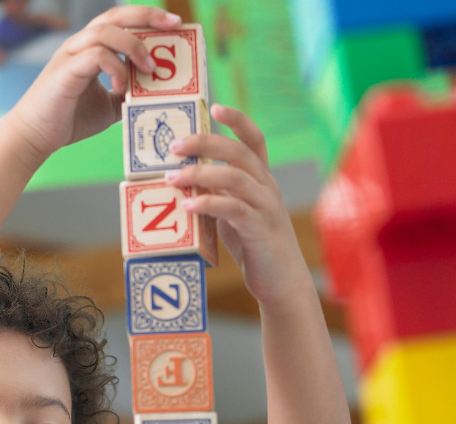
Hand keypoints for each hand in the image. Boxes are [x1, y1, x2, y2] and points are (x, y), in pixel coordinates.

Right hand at [5, 6, 182, 163]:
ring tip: (150, 69)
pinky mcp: (66, 70)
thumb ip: (128, 93)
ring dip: (133, 47)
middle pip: (115, 15)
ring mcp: (72, 54)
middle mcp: (81, 44)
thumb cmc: (72, 119)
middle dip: (146, 16)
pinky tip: (123, 86)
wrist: (38, 135)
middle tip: (173, 24)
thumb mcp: (110, 105)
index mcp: (92, 48)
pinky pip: (95, 55)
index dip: (147, 18)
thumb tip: (155, 92)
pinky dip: (115, 67)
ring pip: (105, 31)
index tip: (174, 24)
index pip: (122, 22)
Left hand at [165, 105, 313, 309]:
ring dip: (199, 174)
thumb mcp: (236, 216)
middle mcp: (267, 188)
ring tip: (173, 179)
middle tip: (174, 146)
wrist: (282, 284)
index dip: (237, 121)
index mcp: (263, 181)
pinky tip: (189, 205)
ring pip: (234, 177)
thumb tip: (189, 183)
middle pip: (238, 152)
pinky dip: (209, 203)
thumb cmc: (257, 249)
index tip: (215, 107)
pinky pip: (233, 208)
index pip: (255, 140)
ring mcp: (266, 208)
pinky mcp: (259, 229)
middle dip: (205, 143)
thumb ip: (220, 196)